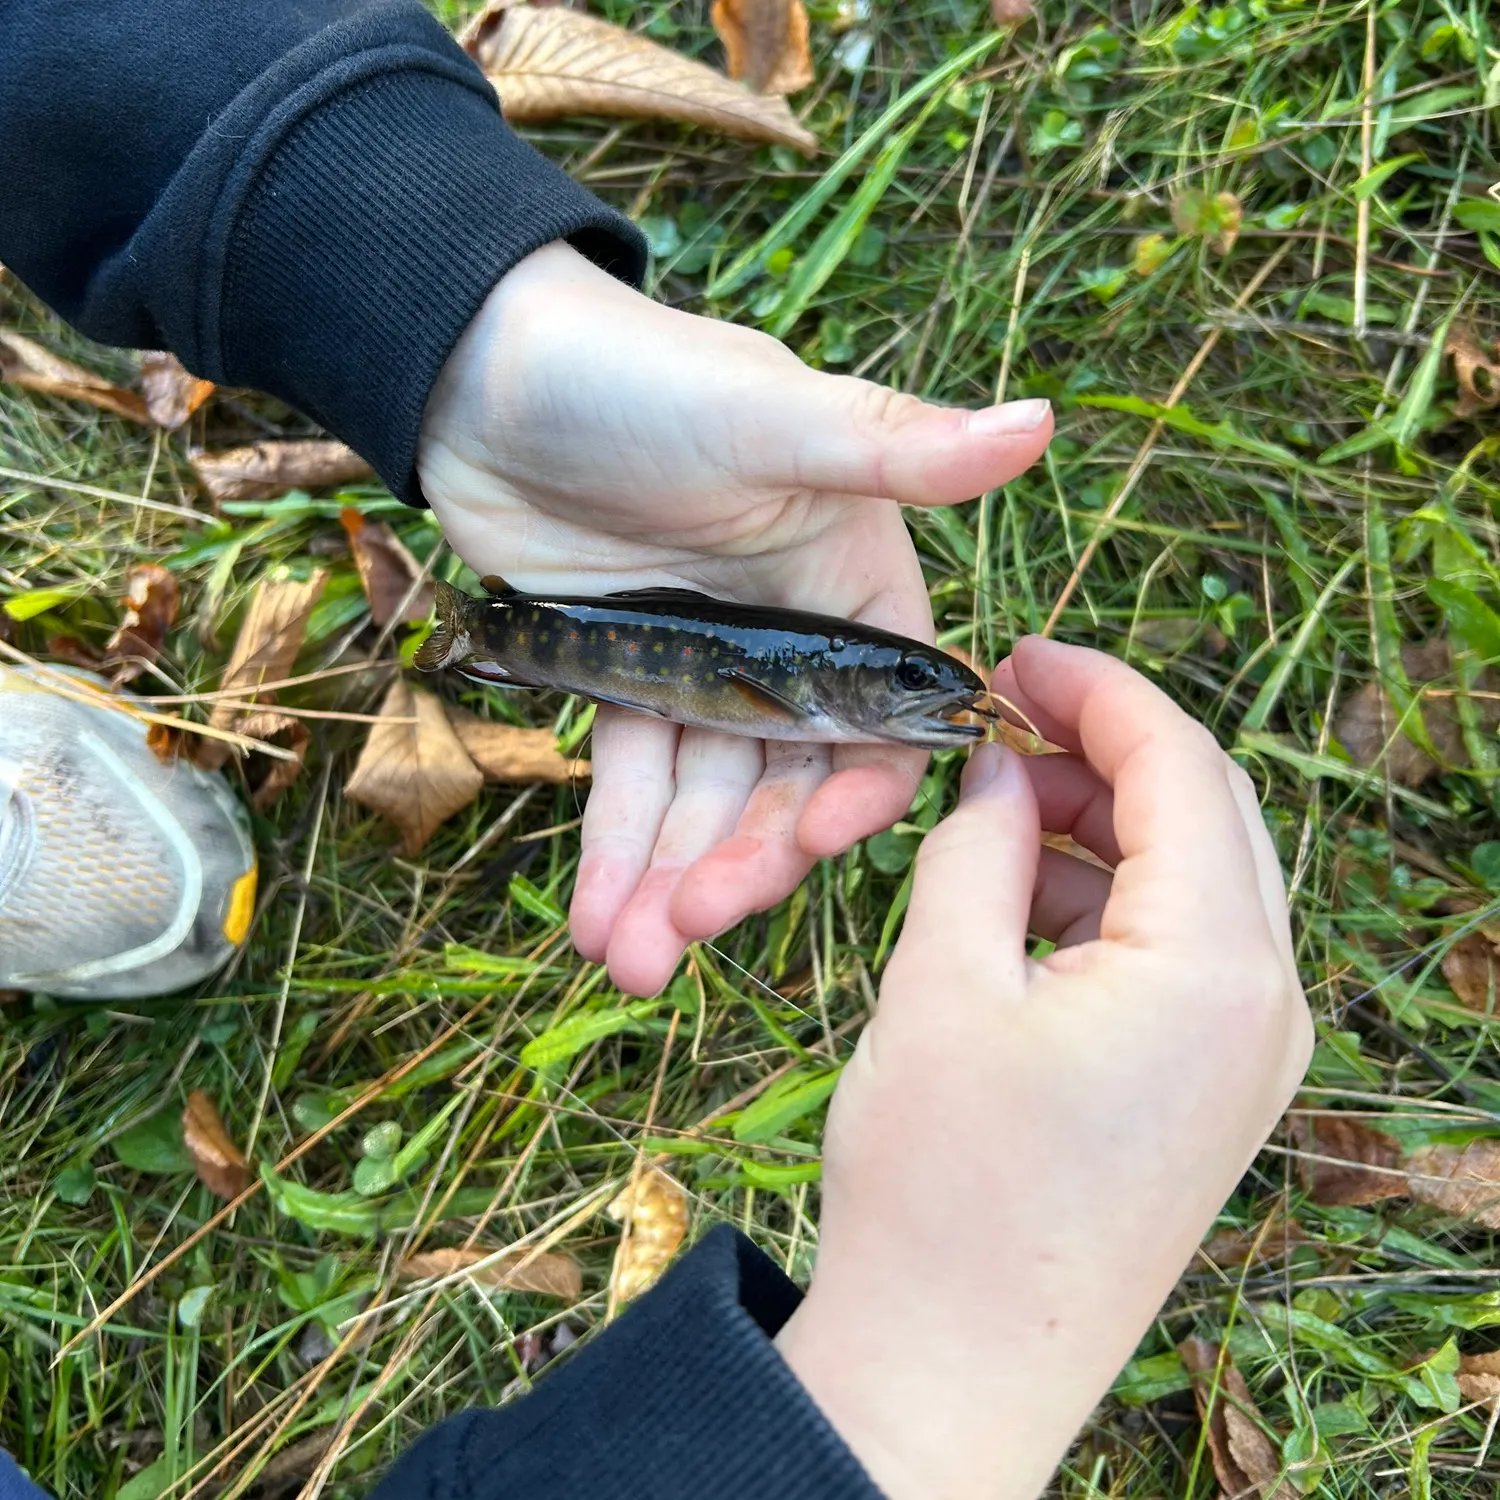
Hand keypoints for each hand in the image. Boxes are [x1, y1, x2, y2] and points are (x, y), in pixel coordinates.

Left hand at [417, 242, 1051, 995]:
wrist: (482, 373)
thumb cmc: (641, 376)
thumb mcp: (768, 416)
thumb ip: (894, 449)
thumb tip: (1038, 421)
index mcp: (853, 583)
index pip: (884, 714)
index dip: (862, 788)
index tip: (819, 844)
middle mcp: (790, 636)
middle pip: (788, 778)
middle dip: (746, 858)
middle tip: (692, 927)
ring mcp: (706, 665)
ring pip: (705, 797)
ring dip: (671, 879)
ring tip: (624, 960)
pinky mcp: (627, 679)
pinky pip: (631, 779)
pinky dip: (615, 848)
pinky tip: (592, 918)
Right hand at [774, 636, 1313, 1499]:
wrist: (953, 1372)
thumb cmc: (937, 1187)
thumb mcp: (939, 983)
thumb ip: (977, 845)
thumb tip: (996, 764)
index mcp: (1213, 968)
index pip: (1181, 767)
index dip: (1097, 688)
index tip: (1015, 655)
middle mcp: (1265, 1007)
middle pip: (1207, 816)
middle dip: (1103, 752)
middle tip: (997, 724)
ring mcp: (1249, 1058)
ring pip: (1196, 882)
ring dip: (1102, 827)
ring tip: (993, 812)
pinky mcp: (1213, 1093)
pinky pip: (1182, 953)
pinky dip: (1109, 901)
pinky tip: (1020, 899)